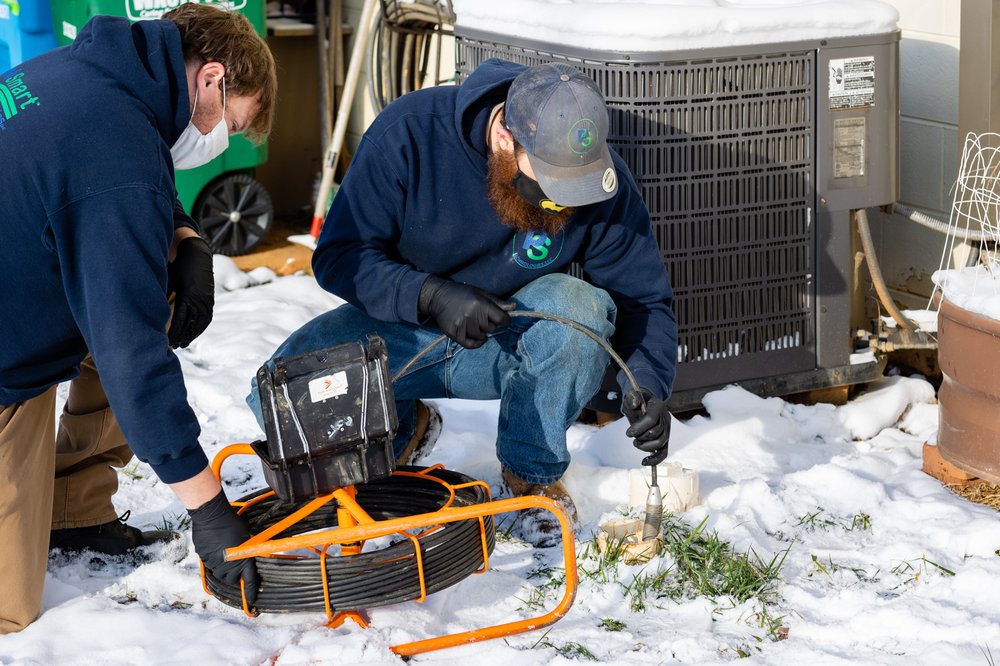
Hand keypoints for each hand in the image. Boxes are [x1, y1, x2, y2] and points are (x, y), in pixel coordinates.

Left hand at [167, 236, 214, 347]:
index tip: (167, 342)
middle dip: (182, 336)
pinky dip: (201, 327)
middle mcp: (199, 300)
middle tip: (174, 347)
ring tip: (184, 343)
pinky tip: (195, 333)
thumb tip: (150, 308)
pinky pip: (207, 318)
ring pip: (200, 323)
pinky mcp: (210, 299)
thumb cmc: (178, 266)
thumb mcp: (168, 279)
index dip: (174, 333)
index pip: (180, 320)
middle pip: (190, 325)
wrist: (197, 254)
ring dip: (192, 334)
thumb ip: (162, 294)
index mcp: (187, 296)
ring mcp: (207, 300)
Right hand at [189, 490, 258, 604]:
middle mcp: (227, 566)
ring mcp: (214, 563)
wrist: (212, 515)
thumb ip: (248, 551)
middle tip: (236, 566)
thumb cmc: (232, 524)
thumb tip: (250, 557)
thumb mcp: (247, 538)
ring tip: (226, 555)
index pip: (249, 581)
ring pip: (219, 573)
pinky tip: (216, 550)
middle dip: (235, 576)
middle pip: (232, 580)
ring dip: (223, 569)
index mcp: (242, 561)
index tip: (252, 601)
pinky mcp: (203, 558)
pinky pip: (209, 565)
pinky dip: (213, 561)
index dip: (251, 592)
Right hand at [418, 276, 510, 348]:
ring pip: (481, 337)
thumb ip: (497, 302)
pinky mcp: (453, 333)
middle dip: (490, 325)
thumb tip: (514, 307)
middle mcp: (471, 315)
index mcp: (480, 304)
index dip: (505, 321)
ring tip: (474, 324)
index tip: (504, 320)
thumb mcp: (480, 293)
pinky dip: (477, 344)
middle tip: (482, 318)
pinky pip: (470, 344)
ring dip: (481, 333)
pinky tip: (478, 339)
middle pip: (492, 329)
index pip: (502, 319)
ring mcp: (462, 325)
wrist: (437, 296)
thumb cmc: (462, 293)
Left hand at [623, 388, 671, 465]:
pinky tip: (645, 462)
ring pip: (660, 443)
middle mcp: (665, 418)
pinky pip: (664, 452)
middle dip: (641, 437)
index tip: (628, 433)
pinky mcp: (665, 438)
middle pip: (655, 432)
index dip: (638, 428)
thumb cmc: (637, 401)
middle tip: (632, 437)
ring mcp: (667, 429)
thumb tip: (632, 403)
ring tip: (636, 443)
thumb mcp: (632, 397)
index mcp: (658, 406)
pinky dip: (655, 459)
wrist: (645, 403)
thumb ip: (632, 400)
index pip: (651, 419)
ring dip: (646, 447)